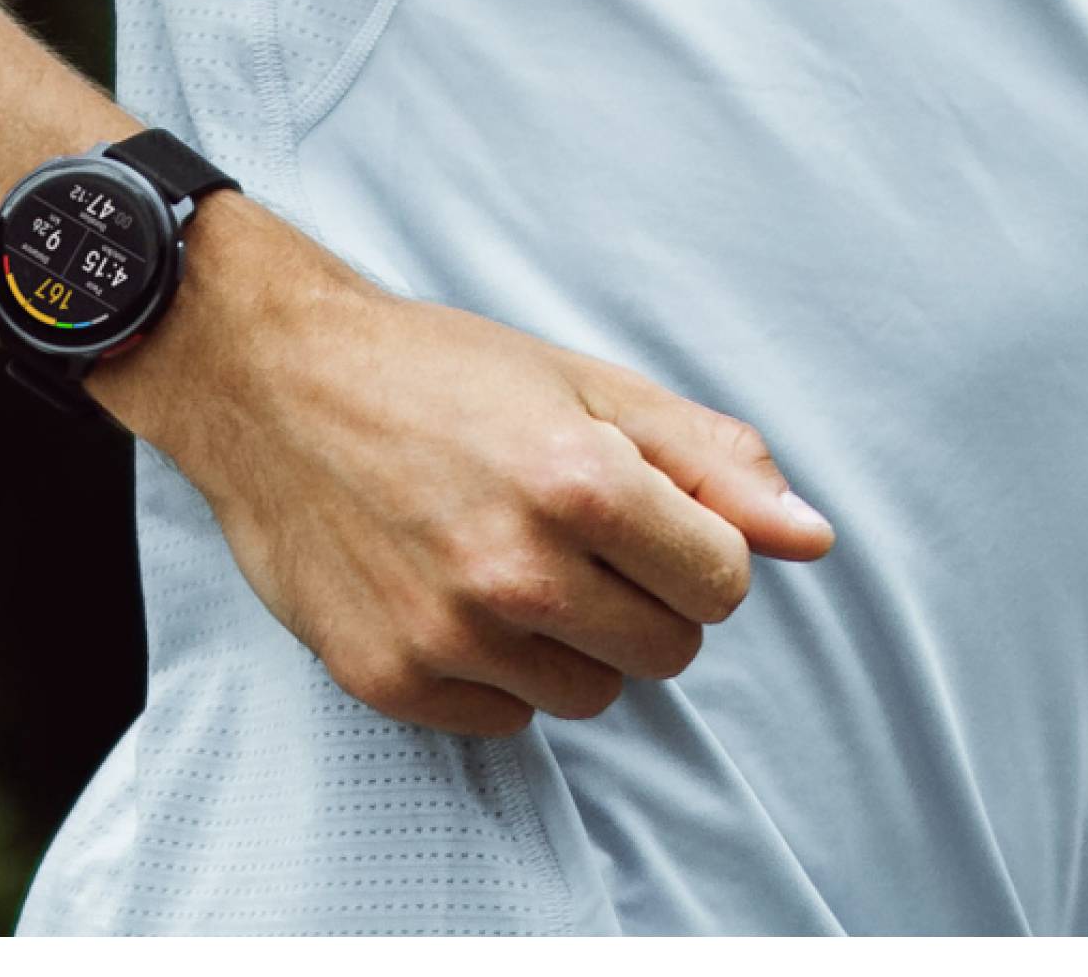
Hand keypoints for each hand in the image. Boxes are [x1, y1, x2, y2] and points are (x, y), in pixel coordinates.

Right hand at [93, 197, 835, 735]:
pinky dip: (496, 668)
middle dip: (642, 594)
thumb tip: (814, 537)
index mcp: (582, 481)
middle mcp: (519, 569)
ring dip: (571, 637)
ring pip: (591, 693)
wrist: (273, 383)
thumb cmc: (437, 370)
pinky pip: (505, 718)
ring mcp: (449, 633)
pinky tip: (449, 588)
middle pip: (669, 650)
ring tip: (506, 553)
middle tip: (571, 527)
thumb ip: (710, 457)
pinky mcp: (391, 678)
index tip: (647, 511)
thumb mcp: (584, 383)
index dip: (698, 545)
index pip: (724, 583)